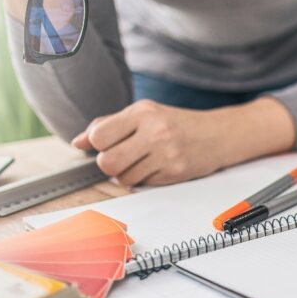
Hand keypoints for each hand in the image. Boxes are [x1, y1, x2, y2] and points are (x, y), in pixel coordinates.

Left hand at [71, 100, 228, 185]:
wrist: (218, 135)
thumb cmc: (177, 123)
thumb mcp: (144, 113)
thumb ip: (109, 125)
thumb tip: (78, 142)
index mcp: (143, 112)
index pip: (99, 136)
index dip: (98, 144)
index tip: (109, 143)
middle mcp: (155, 132)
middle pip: (107, 162)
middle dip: (109, 164)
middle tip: (121, 158)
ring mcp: (167, 154)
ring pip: (123, 178)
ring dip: (127, 174)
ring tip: (142, 162)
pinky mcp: (175, 173)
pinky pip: (143, 184)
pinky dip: (145, 179)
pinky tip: (158, 166)